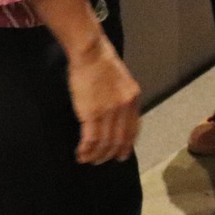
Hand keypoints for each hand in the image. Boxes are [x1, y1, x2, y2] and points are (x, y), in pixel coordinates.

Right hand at [67, 38, 141, 164]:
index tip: (121, 155)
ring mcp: (109, 112)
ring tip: (88, 160)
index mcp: (133, 99)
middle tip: (100, 161)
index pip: (133, 130)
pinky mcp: (92, 114)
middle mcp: (125, 108)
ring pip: (105, 143)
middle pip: (119, 140)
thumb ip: (121, 98)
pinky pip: (91, 140)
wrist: (90, 52)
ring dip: (96, 155)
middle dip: (110, 154)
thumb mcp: (121, 80)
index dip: (126, 145)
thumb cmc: (101, 62)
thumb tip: (116, 115)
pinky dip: (86, 150)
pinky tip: (80, 154)